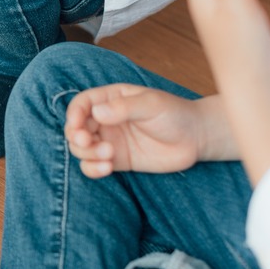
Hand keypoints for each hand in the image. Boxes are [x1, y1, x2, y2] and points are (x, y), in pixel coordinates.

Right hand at [65, 84, 228, 177]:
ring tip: (109, 155)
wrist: (195, 138)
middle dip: (77, 136)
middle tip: (89, 141)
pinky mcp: (116, 160)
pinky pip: (94, 165)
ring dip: (87, 153)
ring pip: (82, 148)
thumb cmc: (174, 113)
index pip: (81, 104)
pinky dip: (93, 169)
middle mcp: (105, 120)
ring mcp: (110, 140)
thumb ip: (123, 108)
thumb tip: (96, 112)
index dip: (74, 113)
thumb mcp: (151, 104)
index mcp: (110, 99)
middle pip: (76, 128)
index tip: (77, 125)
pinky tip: (107, 168)